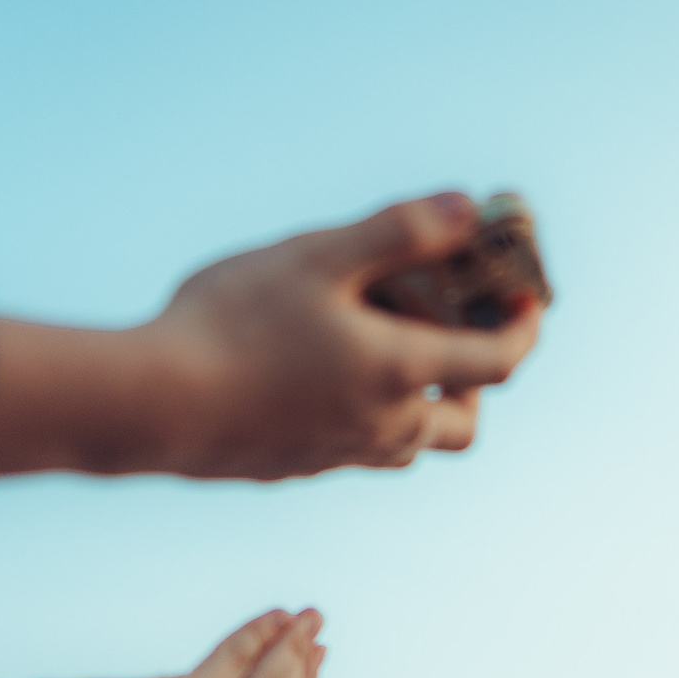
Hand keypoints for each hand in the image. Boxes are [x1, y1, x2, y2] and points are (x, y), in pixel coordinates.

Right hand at [132, 193, 544, 478]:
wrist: (149, 406)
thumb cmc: (233, 324)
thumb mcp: (319, 257)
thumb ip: (399, 232)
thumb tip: (468, 207)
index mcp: (401, 375)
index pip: (498, 363)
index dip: (524, 329)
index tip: (529, 300)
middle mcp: (383, 429)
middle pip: (463, 424)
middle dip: (473, 384)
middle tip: (454, 339)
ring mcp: (338, 457)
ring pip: (407, 445)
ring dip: (414, 407)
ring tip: (380, 356)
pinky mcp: (293, 469)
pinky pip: (352, 452)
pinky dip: (360, 419)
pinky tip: (314, 381)